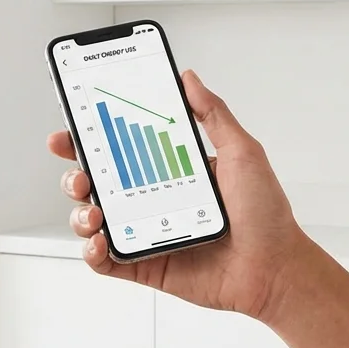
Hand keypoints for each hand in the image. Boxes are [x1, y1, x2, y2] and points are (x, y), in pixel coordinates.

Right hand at [47, 70, 308, 320]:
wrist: (275, 268)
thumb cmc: (265, 215)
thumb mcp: (242, 152)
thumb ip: (213, 114)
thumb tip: (189, 79)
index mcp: (169, 170)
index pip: (120, 149)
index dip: (90, 138)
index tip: (73, 127)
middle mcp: (151, 199)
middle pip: (97, 183)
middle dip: (76, 174)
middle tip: (81, 173)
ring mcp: (145, 232)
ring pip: (92, 220)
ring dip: (80, 213)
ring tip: (94, 212)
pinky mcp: (144, 264)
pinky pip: (105, 260)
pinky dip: (91, 251)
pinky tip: (100, 241)